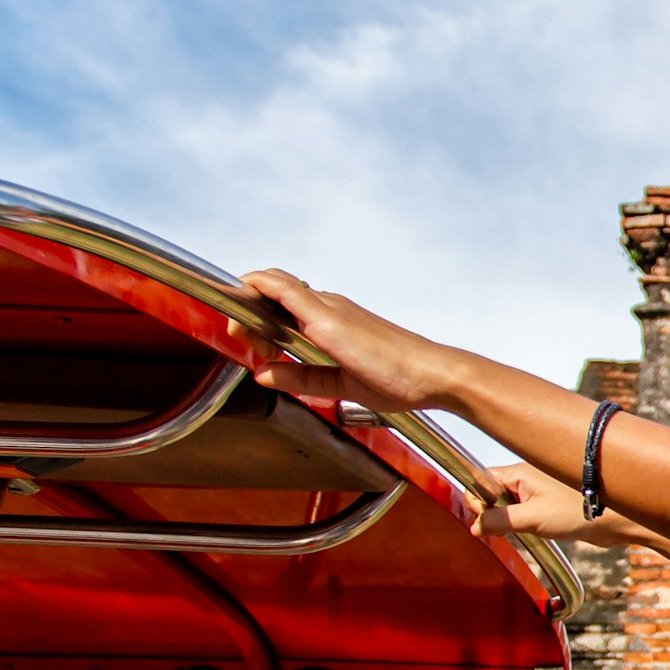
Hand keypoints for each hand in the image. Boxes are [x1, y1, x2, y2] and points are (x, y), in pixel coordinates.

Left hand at [241, 271, 459, 417]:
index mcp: (335, 321)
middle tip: (241, 337)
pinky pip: (281, 290)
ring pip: (274, 285)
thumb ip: (301, 378)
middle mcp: (330, 307)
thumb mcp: (340, 384)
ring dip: (248, 299)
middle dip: (246, 308)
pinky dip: (256, 286)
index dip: (259, 317)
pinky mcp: (326, 317)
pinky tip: (241, 293)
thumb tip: (264, 374)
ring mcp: (328, 308)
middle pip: (273, 291)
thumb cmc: (401, 379)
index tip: (250, 340)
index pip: (286, 304)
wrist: (431, 374)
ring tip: (239, 327)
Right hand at [483, 460, 594, 539]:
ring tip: (514, 533)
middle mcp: (528, 477)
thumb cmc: (578, 512)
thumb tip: (475, 526)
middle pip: (494, 492)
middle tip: (499, 531)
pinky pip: (525, 510)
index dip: (477, 500)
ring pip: (510, 503)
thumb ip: (500, 521)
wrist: (616, 520)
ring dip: (507, 519)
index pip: (483, 479)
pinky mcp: (550, 504)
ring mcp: (539, 490)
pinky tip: (528, 533)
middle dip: (491, 512)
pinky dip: (520, 522)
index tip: (484, 521)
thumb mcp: (532, 519)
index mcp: (521, 472)